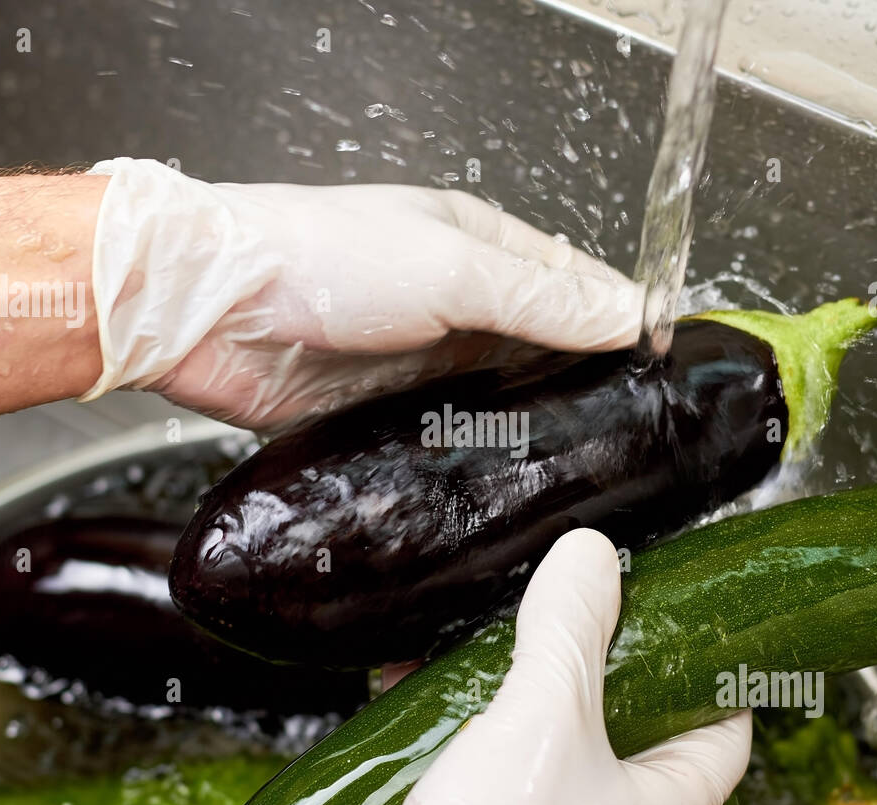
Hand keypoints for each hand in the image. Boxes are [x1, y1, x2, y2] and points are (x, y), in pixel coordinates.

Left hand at [82, 158, 641, 428]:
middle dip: (584, 386)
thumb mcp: (453, 266)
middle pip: (544, 350)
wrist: (212, 312)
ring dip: (533, 428)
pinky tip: (509, 485)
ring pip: (502, 401)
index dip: (622, 322)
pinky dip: (481, 459)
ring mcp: (425, 364)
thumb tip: (626, 314)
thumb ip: (542, 298)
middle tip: (632, 433)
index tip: (664, 367)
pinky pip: (452, 439)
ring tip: (583, 470)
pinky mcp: (390, 415)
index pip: (575, 285)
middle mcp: (458, 306)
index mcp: (481, 248)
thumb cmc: (321, 258)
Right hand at [360, 528, 751, 804]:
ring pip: (551, 729)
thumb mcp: (545, 717)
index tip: (697, 618)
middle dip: (597, 654)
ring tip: (503, 627)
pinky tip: (427, 673)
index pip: (723, 729)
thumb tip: (591, 559)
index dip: (717, 668)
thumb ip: (570, 631)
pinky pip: (485, 747)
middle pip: (630, 717)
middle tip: (584, 603)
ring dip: (520, 673)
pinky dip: (461, 704)